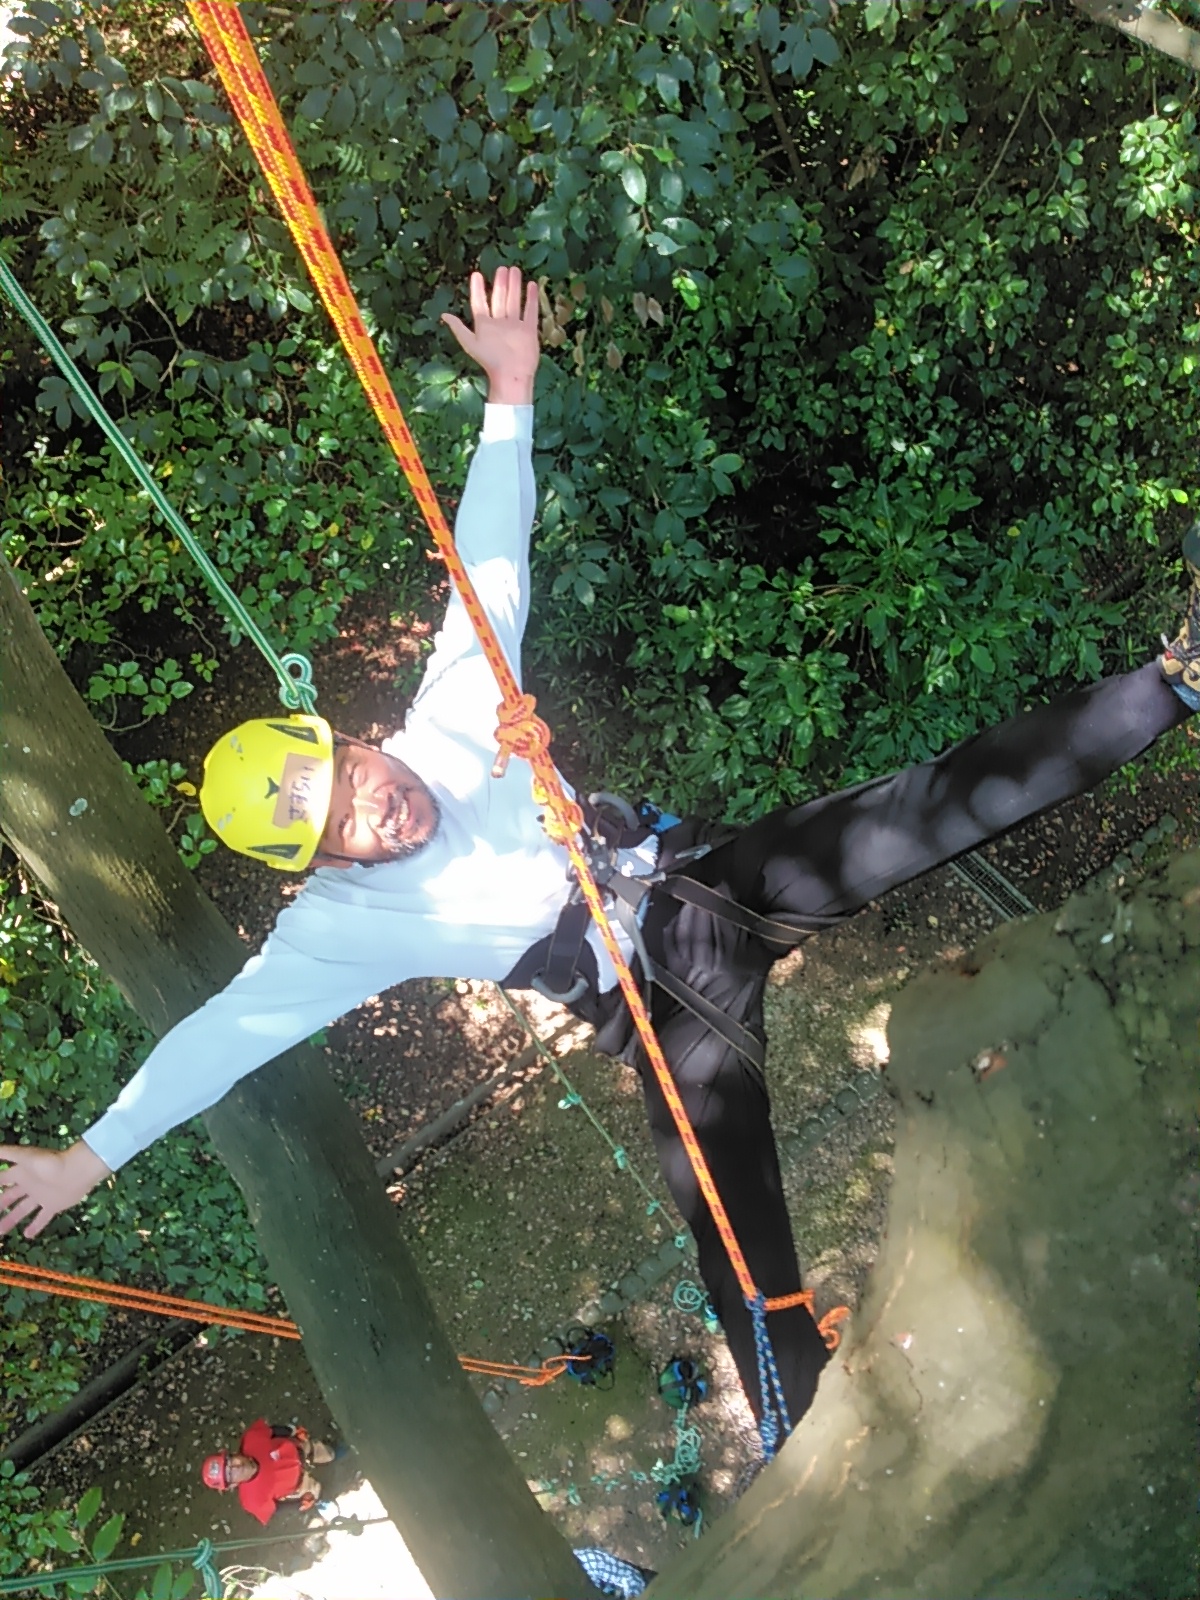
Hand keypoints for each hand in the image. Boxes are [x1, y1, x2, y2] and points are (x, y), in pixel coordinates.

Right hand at [0, 1140, 111, 1238]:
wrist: (76, 1170)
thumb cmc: (48, 1162)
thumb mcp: (23, 1156)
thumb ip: (6, 1153)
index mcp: (21, 1173)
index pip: (1, 1179)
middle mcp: (29, 1185)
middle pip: (9, 1198)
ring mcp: (41, 1196)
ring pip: (21, 1211)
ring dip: (10, 1221)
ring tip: (0, 1231)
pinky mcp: (53, 1206)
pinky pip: (42, 1218)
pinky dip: (35, 1227)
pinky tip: (27, 1236)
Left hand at [441, 265, 538, 404]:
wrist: (511, 374)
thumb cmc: (489, 360)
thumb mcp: (470, 343)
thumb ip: (458, 328)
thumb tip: (443, 315)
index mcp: (485, 325)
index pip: (480, 303)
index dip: (477, 290)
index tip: (476, 274)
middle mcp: (500, 323)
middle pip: (499, 299)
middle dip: (500, 283)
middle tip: (502, 268)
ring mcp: (515, 325)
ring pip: (514, 301)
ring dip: (514, 286)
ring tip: (515, 270)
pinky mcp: (529, 330)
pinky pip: (530, 311)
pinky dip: (531, 298)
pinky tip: (531, 285)